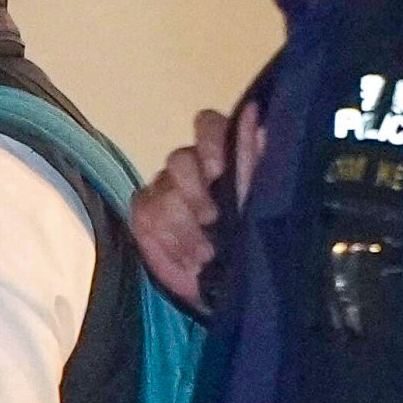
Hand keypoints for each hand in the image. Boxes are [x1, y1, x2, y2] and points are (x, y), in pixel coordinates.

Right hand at [133, 99, 261, 314]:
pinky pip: (145, 216)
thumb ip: (251, 158)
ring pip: (161, 192)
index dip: (208, 142)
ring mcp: (164, 189)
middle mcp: (191, 167)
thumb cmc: (249, 242)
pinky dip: (168, 241)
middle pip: (178, 158)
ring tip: (206, 254)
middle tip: (212, 220)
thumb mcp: (257, 201)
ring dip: (184, 229)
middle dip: (193, 193)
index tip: (216, 171)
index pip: (207, 124)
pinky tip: (187, 257)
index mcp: (223, 155)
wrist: (227, 289)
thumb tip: (254, 112)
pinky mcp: (145, 214)